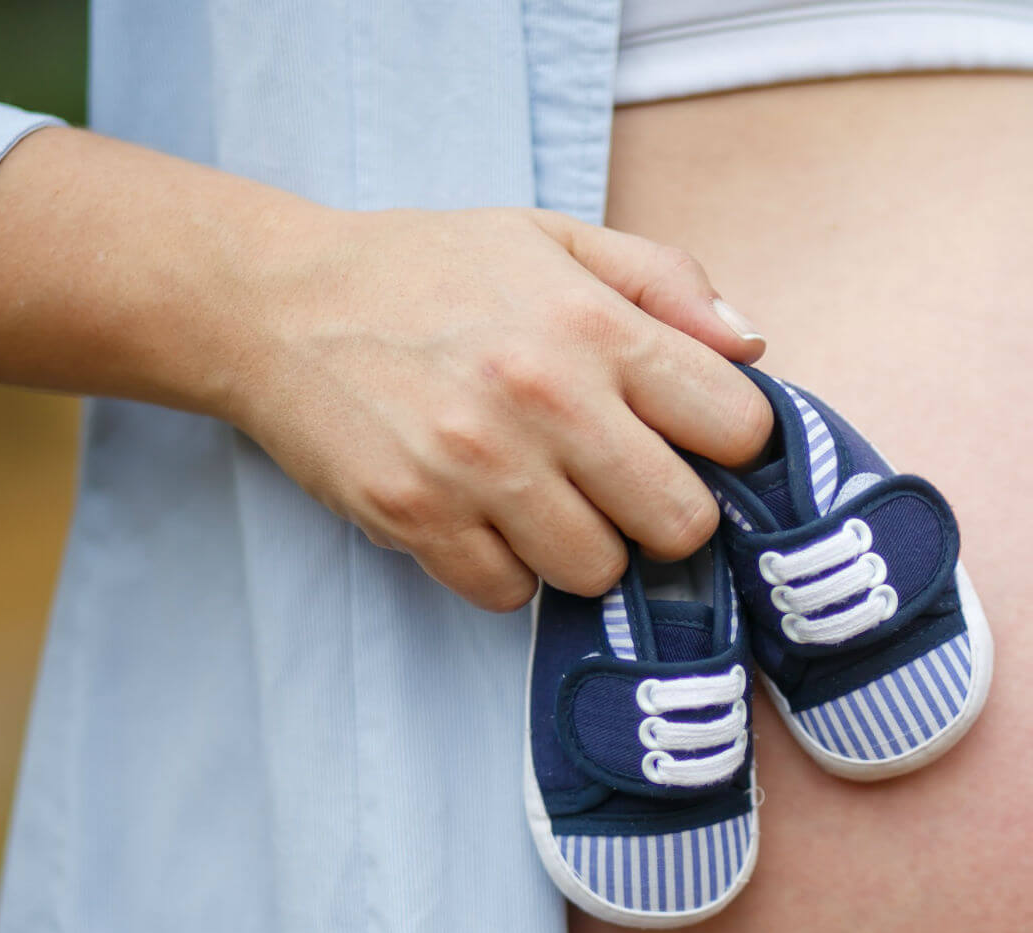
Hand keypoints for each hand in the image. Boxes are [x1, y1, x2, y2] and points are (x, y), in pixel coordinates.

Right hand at [230, 205, 770, 609]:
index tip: (691, 436)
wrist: (278, 301)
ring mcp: (478, 468)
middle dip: (664, 513)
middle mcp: (547, 399)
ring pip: (597, 571)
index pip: (737, 427)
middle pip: (682, 524)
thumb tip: (754, 348)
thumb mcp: (555, 238)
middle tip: (621, 483)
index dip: (727, 441)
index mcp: (597, 326)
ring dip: (581, 546)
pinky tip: (480, 515)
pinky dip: (503, 568)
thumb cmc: (431, 270)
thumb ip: (667, 283)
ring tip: (542, 495)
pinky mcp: (416, 519)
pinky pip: (508, 593)